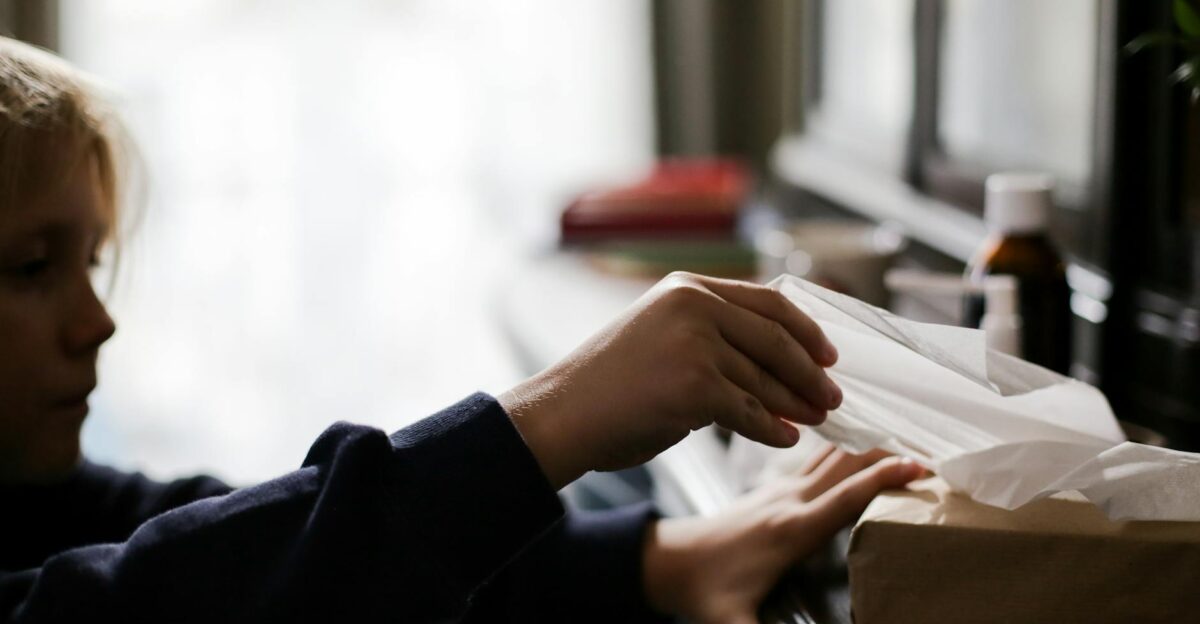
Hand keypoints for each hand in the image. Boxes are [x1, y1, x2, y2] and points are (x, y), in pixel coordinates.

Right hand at [499, 272, 841, 488]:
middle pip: (776, 340)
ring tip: (813, 419)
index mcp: (688, 286)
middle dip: (810, 372)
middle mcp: (695, 306)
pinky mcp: (696, 386)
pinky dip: (772, 430)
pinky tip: (784, 439)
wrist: (564, 413)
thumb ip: (710, 332)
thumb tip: (772, 356)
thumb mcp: (661, 334)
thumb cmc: (610, 384)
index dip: (806, 330)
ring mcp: (696, 344)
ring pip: (765, 380)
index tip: (828, 354)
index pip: (769, 300)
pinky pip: (750, 412)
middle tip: (831, 395)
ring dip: (796, 404)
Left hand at [642, 445, 925, 623]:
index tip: (920, 467)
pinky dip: (850, 449)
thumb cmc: (705, 592)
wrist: (671, 560)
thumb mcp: (732, 622)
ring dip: (873, 445)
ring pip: (836, 454)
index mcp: (789, 530)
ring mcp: (783, 490)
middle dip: (891, 452)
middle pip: (848, 463)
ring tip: (914, 442)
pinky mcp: (778, 489)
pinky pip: (822, 458)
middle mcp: (789, 501)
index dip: (883, 479)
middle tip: (937, 451)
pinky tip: (868, 446)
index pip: (844, 496)